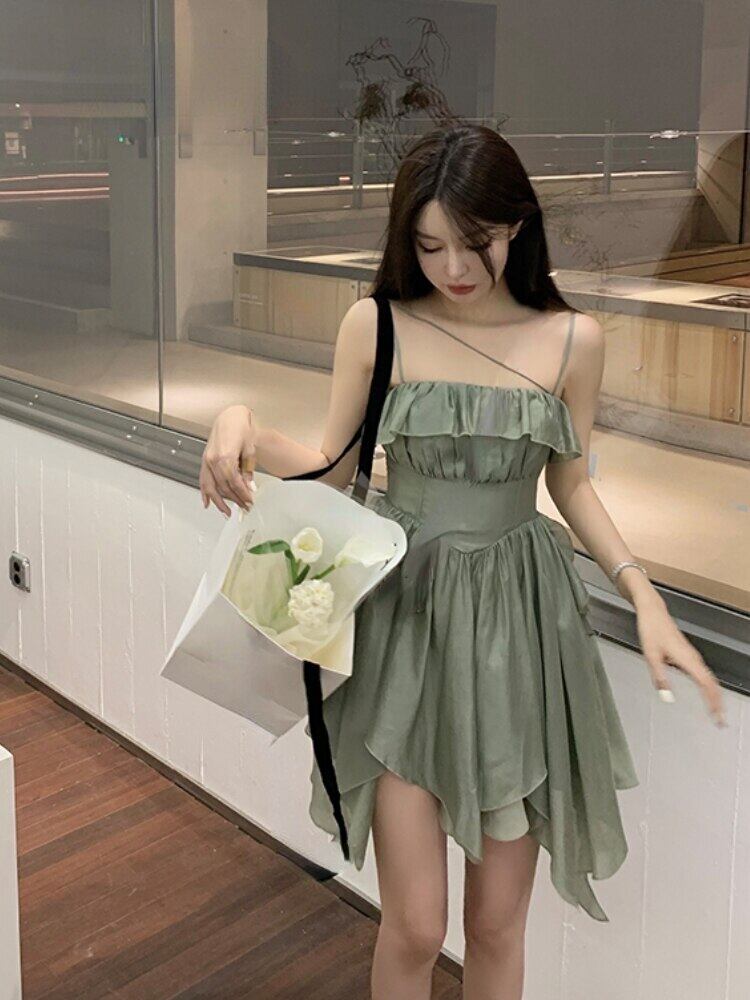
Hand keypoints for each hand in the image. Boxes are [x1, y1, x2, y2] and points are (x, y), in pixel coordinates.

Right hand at [199, 404, 258, 516]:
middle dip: (235, 499)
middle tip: (244, 507)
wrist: (230, 417)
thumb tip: (249, 487)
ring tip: (227, 512)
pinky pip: (203, 480)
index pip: (235, 483)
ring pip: (211, 487)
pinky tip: (207, 503)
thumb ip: (248, 470)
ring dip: (219, 502)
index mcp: (225, 457)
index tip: (250, 501)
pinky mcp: (205, 460)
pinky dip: (205, 492)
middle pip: (224, 487)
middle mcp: (213, 460)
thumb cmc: (240, 429)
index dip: (243, 494)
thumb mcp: (250, 450)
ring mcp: (207, 460)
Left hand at [635, 593, 726, 727]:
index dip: (714, 702)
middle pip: (712, 683)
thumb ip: (660, 678)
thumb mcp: (651, 656)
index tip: (718, 717)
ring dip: (714, 694)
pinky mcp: (688, 654)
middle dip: (718, 702)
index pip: (707, 685)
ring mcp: (692, 655)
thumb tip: (667, 698)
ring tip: (716, 710)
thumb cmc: (651, 630)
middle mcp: (693, 658)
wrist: (653, 612)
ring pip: (709, 678)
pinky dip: (708, 685)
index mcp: (687, 659)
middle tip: (721, 720)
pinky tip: (706, 691)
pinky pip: (703, 672)